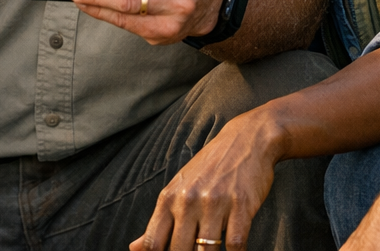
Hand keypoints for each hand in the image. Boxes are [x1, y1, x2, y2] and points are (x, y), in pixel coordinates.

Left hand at [130, 111, 278, 250]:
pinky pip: (235, 245)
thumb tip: (134, 248)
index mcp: (169, 197)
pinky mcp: (240, 205)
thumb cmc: (209, 167)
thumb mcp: (179, 188)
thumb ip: (159, 221)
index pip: (153, 242)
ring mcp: (215, 203)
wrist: (245, 139)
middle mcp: (188, 200)